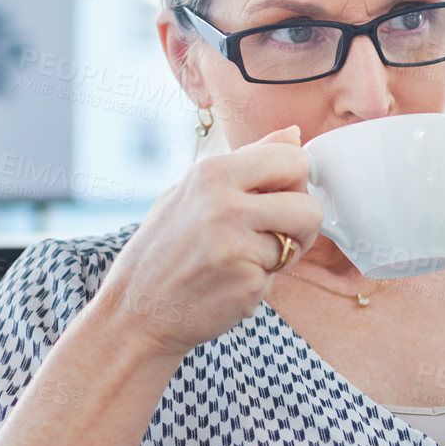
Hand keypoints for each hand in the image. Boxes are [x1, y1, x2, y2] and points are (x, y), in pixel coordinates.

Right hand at [92, 124, 324, 364]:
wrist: (135, 310)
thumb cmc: (165, 249)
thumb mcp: (193, 190)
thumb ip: (247, 161)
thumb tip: (294, 135)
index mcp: (211, 172)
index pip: (292, 159)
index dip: (295, 182)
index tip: (278, 198)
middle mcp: (224, 204)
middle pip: (309, 204)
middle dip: (302, 224)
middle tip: (275, 235)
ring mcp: (236, 245)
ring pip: (301, 242)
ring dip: (285, 254)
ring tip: (248, 258)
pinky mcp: (246, 283)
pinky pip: (280, 275)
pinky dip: (262, 281)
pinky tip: (230, 282)